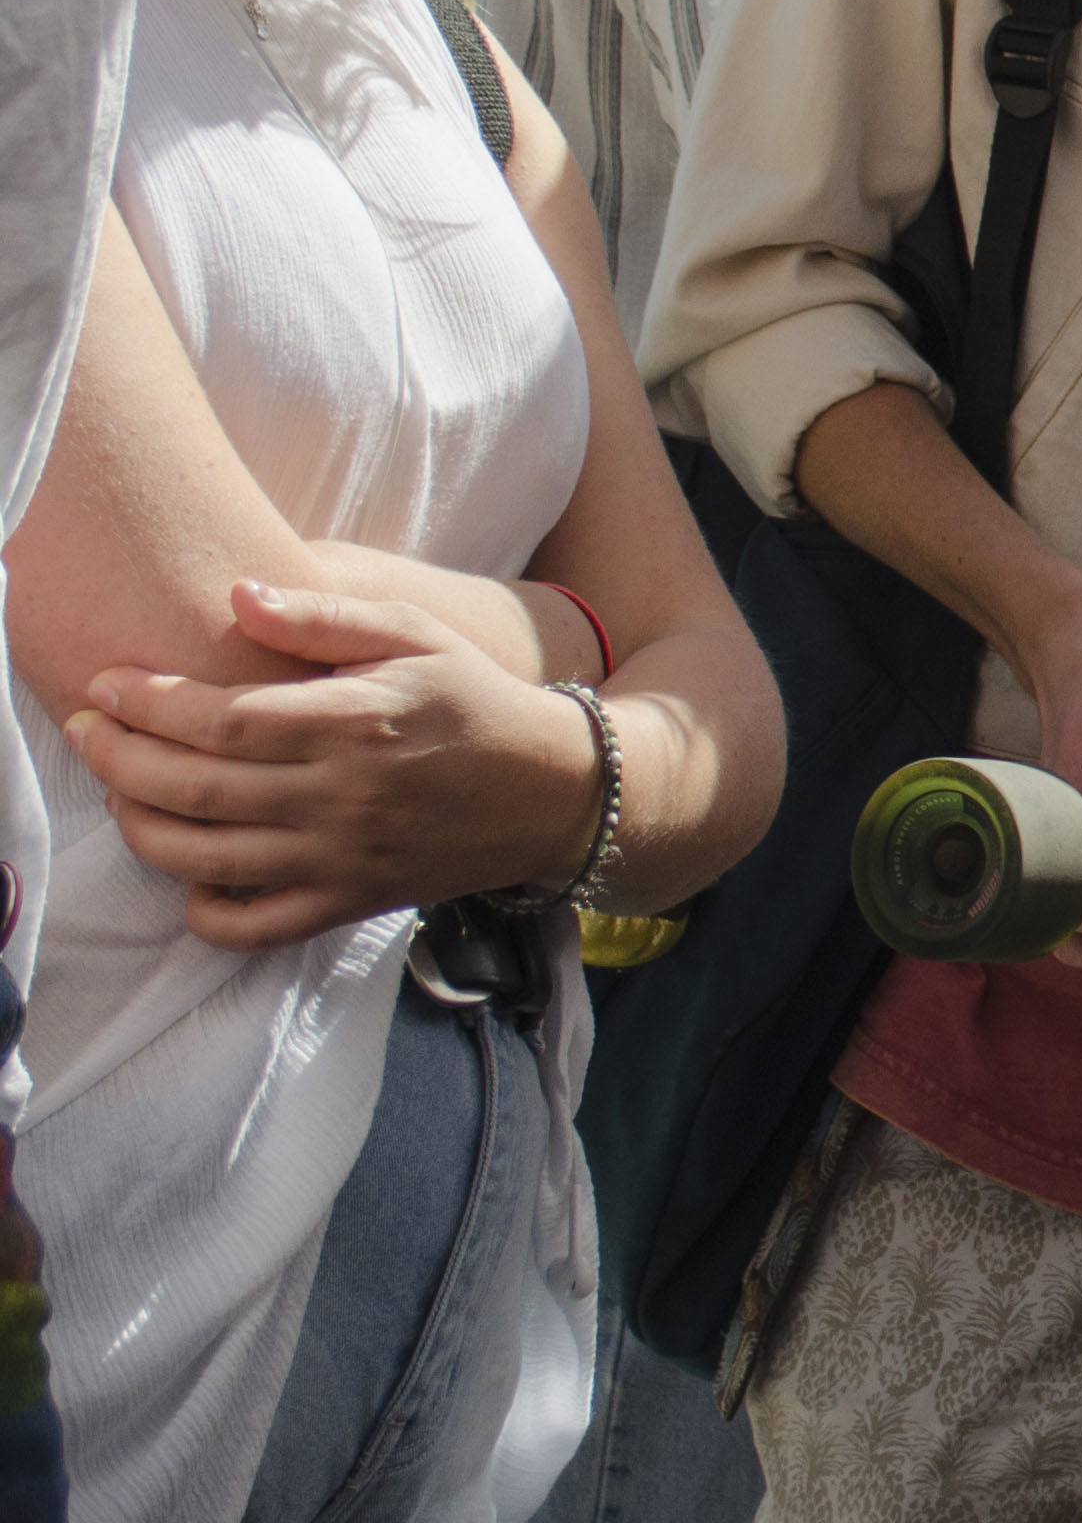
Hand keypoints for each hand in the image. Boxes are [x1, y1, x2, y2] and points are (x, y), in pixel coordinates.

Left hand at [64, 581, 595, 947]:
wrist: (556, 790)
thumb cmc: (474, 700)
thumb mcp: (417, 634)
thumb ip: (324, 617)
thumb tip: (236, 595)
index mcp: (357, 722)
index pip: (224, 719)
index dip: (149, 703)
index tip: (105, 684)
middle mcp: (344, 796)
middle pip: (197, 787)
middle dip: (119, 759)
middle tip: (84, 730)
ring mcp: (345, 858)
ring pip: (207, 858)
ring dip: (140, 827)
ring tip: (119, 793)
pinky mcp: (352, 902)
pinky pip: (255, 927)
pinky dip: (203, 912)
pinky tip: (188, 876)